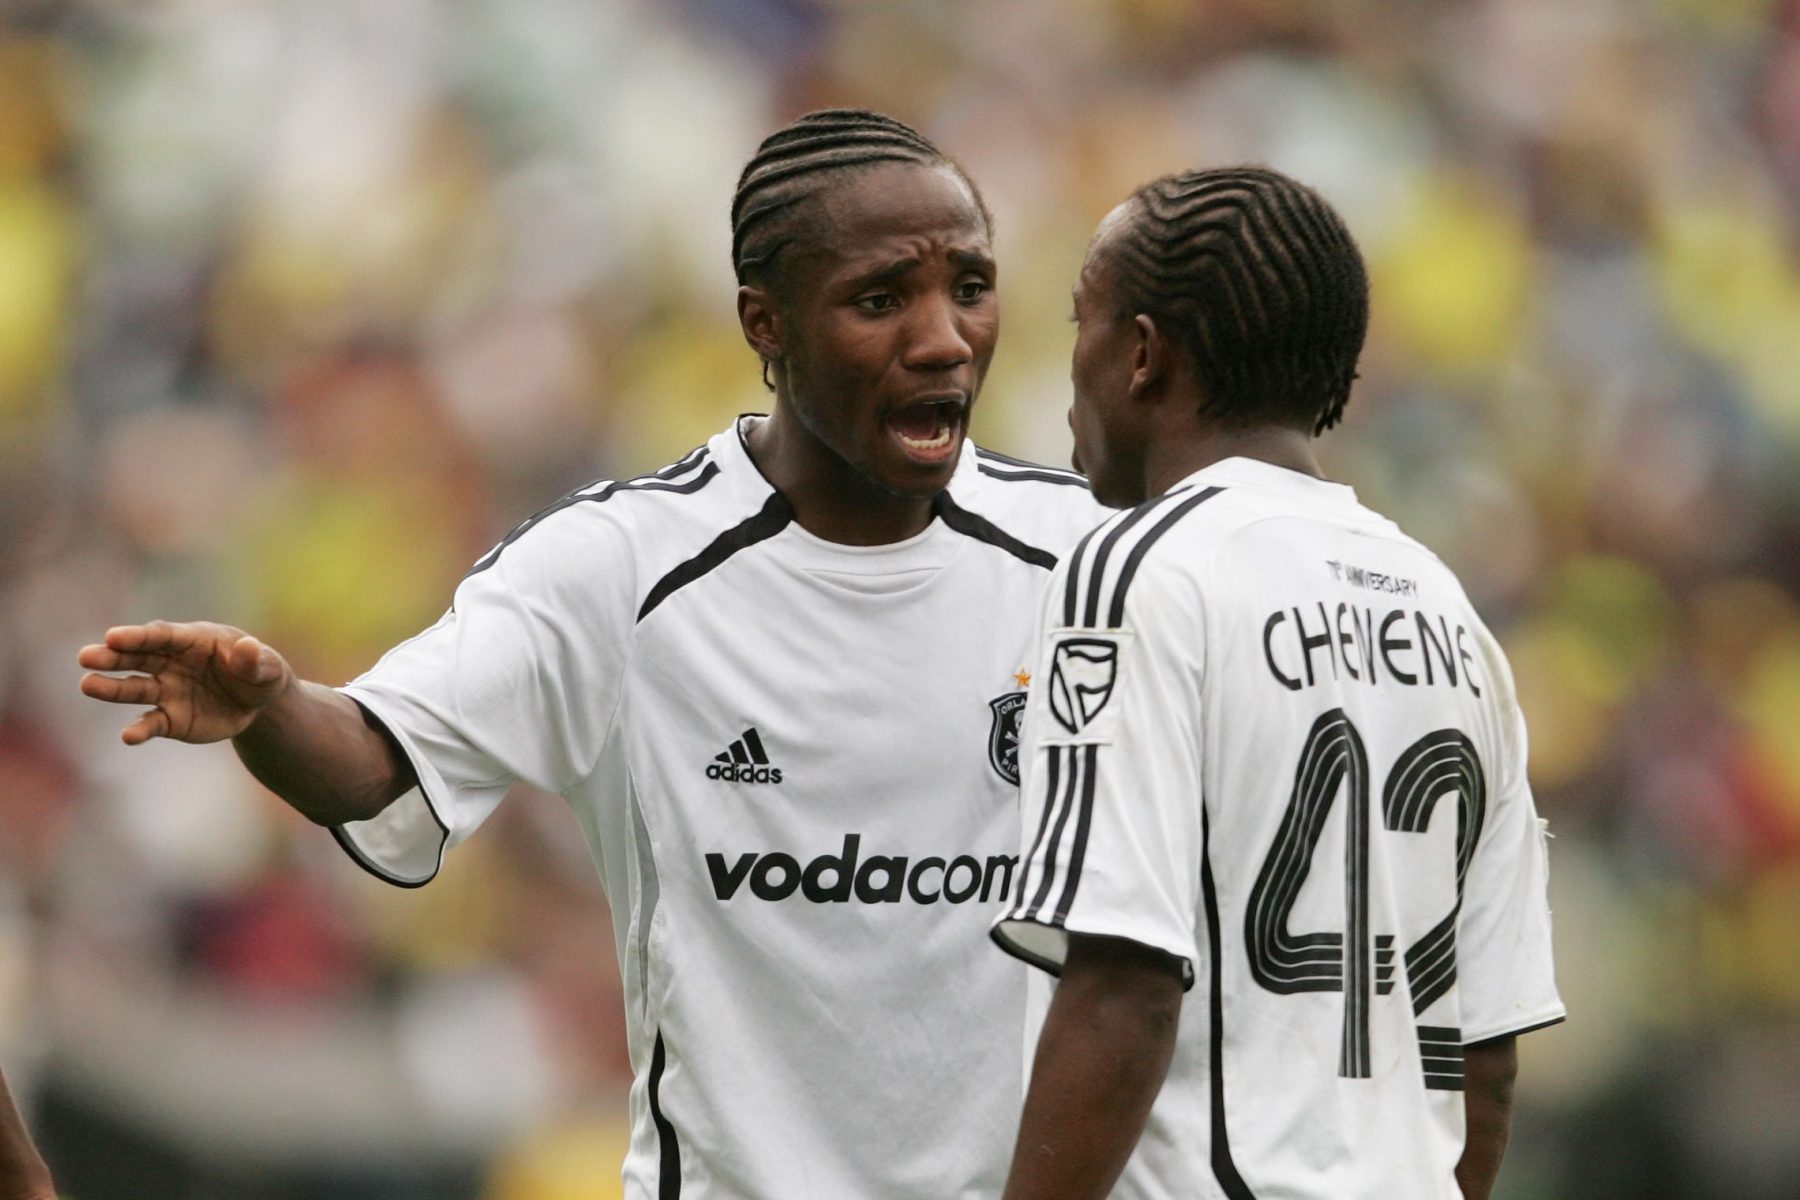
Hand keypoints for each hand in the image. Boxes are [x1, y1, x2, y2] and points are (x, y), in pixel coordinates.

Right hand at [78, 621, 294, 744]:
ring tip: (89, 685)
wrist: (258, 703)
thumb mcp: (266, 667)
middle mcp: (172, 663)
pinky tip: (129, 736)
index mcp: (193, 641)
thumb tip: (248, 648)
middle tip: (86, 657)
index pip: (162, 636)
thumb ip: (255, 660)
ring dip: (112, 688)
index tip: (113, 636)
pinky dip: (140, 730)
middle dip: (112, 657)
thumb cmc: (259, 673)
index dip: (138, 636)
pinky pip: (152, 723)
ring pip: (135, 688)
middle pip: (138, 658)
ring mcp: (168, 691)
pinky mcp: (170, 718)